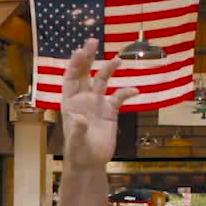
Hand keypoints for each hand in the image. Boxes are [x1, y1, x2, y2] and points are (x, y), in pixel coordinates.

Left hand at [60, 38, 138, 169]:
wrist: (90, 163)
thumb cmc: (78, 153)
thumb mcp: (76, 143)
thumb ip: (78, 130)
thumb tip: (80, 119)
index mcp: (70, 103)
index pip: (71, 79)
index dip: (74, 64)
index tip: (79, 51)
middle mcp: (83, 99)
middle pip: (85, 73)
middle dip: (88, 58)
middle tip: (92, 41)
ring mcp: (97, 103)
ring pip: (103, 81)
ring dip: (109, 69)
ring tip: (117, 60)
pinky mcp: (111, 111)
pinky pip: (119, 97)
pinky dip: (127, 92)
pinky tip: (135, 91)